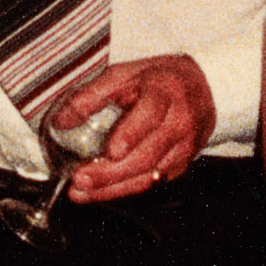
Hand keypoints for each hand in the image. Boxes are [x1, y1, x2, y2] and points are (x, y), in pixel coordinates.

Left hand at [65, 55, 216, 201]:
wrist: (204, 89)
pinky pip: (152, 183)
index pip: (150, 116)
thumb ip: (92, 94)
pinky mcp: (180, 166)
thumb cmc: (158, 79)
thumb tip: (61, 120)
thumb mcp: (125, 73)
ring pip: (148, 176)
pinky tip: (100, 192)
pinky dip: (124, 190)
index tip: (111, 151)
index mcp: (164, 93)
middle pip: (146, 154)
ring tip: (82, 192)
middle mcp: (179, 124)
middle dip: (111, 172)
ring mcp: (183, 148)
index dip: (131, 134)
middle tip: (80, 179)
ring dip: (113, 188)